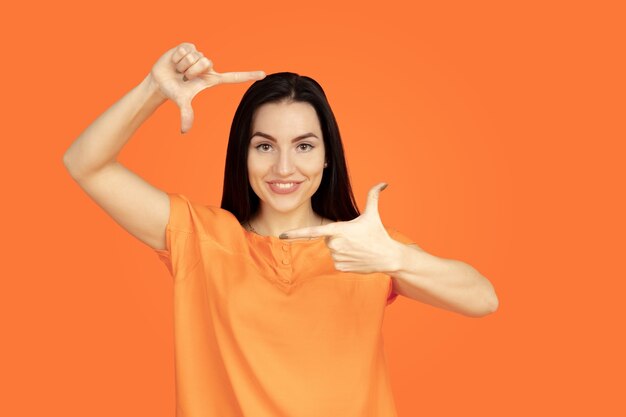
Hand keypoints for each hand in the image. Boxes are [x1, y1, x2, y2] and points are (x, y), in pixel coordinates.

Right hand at [149, 42, 265, 132]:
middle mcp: (208, 66)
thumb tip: (184, 131)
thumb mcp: (182, 102)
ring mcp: (199, 55)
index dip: (248, 76)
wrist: (160, 81)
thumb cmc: (174, 92)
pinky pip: (186, 49)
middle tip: (184, 77)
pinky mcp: (189, 46)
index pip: (234, 78)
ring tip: (179, 70)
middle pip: (205, 63)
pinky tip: (175, 61)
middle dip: (191, 71)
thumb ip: (186, 114)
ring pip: (195, 56)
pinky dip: (177, 56)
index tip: (263, 75)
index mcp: (212, 79)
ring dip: (183, 64)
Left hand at [280, 182, 401, 273]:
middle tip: (355, 238)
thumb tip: (383, 183)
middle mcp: (335, 244)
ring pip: (332, 250)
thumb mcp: (373, 214)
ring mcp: (336, 257)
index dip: (296, 233)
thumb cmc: (379, 234)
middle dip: (339, 237)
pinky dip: (345, 259)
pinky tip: (357, 257)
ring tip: (358, 248)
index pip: (312, 232)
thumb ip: (373, 196)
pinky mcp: (340, 267)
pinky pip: (336, 261)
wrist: (388, 257)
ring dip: (342, 248)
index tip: (282, 235)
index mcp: (339, 230)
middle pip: (328, 238)